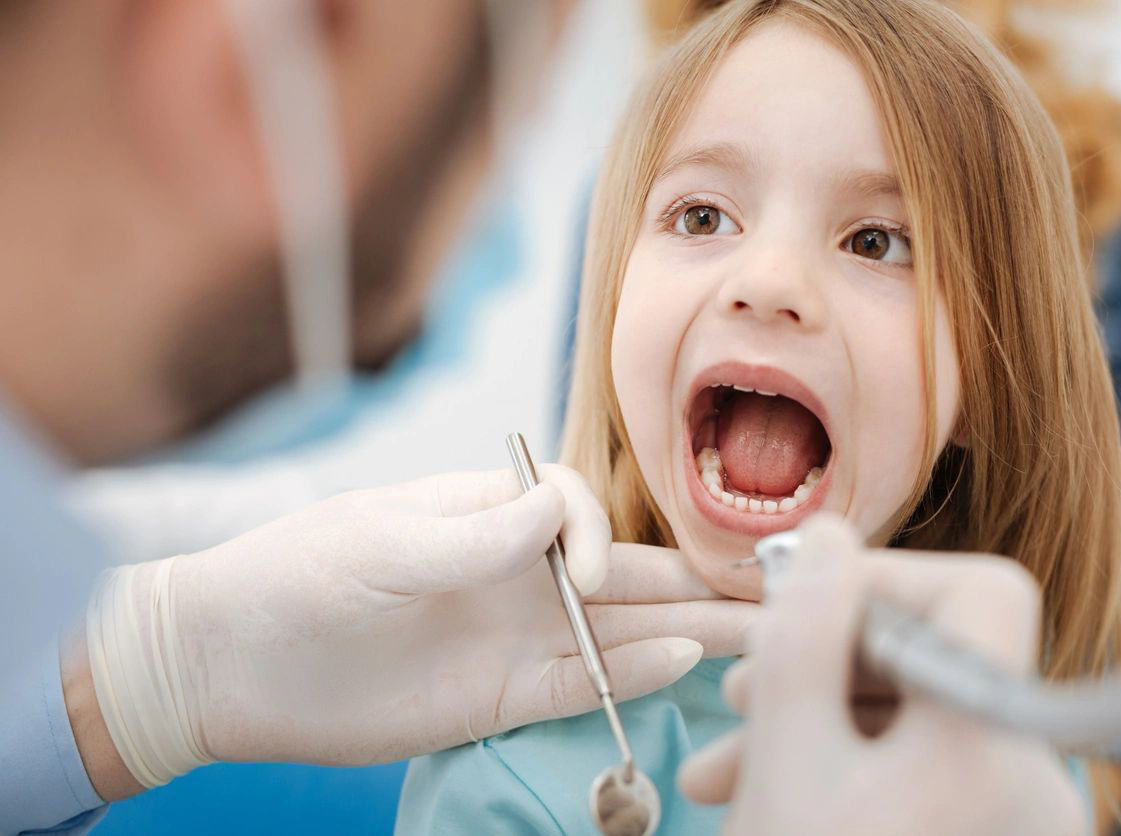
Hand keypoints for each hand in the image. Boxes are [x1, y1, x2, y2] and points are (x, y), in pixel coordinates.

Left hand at [82, 466, 757, 789]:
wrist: (235, 663)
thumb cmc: (300, 574)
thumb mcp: (383, 541)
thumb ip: (475, 534)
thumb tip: (559, 512)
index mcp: (488, 510)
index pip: (576, 510)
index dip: (594, 538)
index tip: (578, 573)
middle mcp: (517, 569)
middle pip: (625, 570)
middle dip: (694, 575)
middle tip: (774, 585)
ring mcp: (516, 633)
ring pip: (623, 629)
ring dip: (690, 627)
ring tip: (763, 630)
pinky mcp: (504, 693)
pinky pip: (584, 682)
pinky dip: (635, 674)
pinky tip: (685, 663)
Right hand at [678, 514, 1083, 835]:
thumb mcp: (783, 754)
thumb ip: (803, 631)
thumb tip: (826, 536)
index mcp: (991, 745)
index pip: (985, 594)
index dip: (890, 575)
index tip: (801, 595)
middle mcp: (1027, 780)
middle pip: (940, 656)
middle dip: (827, 653)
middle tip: (744, 681)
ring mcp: (1011, 821)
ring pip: (916, 719)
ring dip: (818, 712)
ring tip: (727, 748)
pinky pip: (920, 773)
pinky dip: (847, 764)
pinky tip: (763, 786)